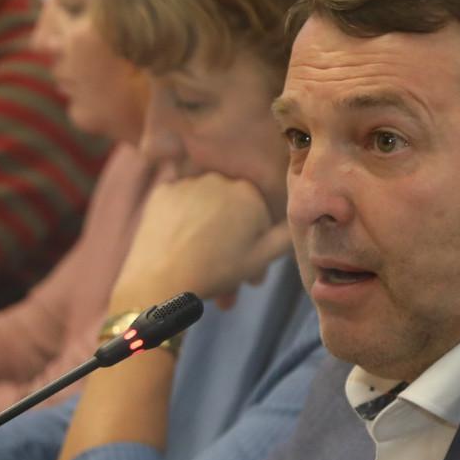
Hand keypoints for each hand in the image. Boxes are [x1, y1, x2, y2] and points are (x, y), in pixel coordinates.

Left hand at [111, 174, 290, 310]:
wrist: (161, 279)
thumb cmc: (216, 271)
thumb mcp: (261, 259)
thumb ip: (284, 237)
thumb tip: (299, 220)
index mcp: (248, 193)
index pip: (260, 215)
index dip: (256, 245)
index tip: (250, 272)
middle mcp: (219, 179)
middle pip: (231, 211)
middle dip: (232, 240)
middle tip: (226, 276)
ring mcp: (187, 183)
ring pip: (205, 209)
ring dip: (208, 232)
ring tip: (201, 267)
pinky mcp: (161, 192)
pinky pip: (179, 205)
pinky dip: (183, 223)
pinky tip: (180, 246)